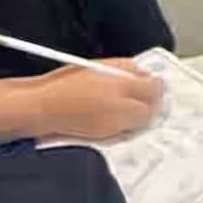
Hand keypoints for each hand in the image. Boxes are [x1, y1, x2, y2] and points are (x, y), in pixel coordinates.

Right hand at [38, 60, 163, 138]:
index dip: (158, 85)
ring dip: (142, 113)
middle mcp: (118, 106)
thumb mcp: (97, 66)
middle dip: (153, 102)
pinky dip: (128, 123)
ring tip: (132, 104)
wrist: (44, 108)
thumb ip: (125, 69)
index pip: (152, 88)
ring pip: (141, 122)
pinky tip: (117, 114)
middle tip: (148, 95)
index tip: (157, 83)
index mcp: (116, 84)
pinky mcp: (106, 136)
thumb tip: (144, 74)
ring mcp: (113, 124)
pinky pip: (127, 130)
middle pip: (151, 108)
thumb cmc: (65, 84)